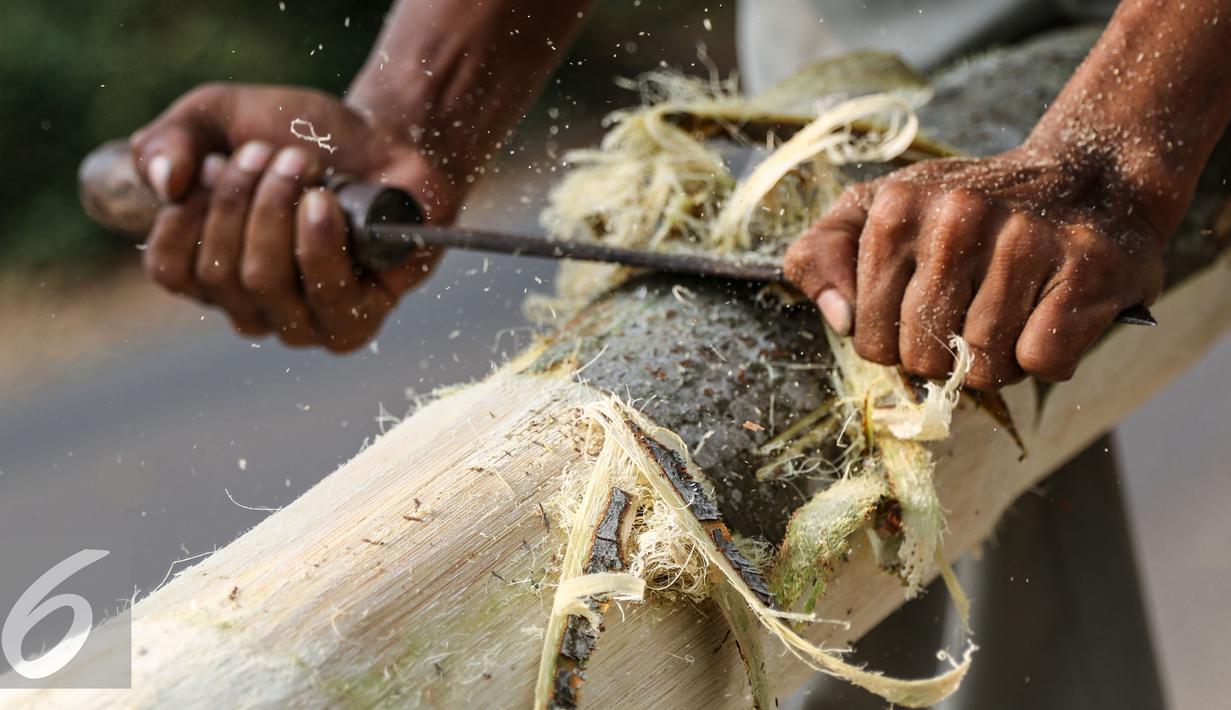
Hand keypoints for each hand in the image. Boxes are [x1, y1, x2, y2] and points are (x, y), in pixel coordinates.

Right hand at [131, 83, 457, 350]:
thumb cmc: (301, 135)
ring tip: (303, 163)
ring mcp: (305, 323)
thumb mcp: (220, 116)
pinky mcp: (356, 320)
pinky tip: (326, 201)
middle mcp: (255, 309)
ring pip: (263, 280)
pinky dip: (320, 237)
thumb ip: (170, 140)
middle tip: (271, 151)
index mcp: (212, 274)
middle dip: (240, 197)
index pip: (171, 270)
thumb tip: (163, 183)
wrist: (386, 137)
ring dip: (277, 208)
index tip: (214, 163)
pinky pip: (325, 292)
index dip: (185, 214)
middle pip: (219, 272)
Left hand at [784, 148, 1164, 389]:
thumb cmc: (963, 212)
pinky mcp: (1086, 267)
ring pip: (984, 366)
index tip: (921, 309)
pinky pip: (1040, 361)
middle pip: (925, 357)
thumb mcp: (873, 213)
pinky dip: (1043, 358)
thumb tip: (840, 318)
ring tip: (1010, 313)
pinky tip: (1048, 313)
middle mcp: (959, 216)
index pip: (869, 338)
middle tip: (970, 314)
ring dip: (996, 361)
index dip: (895, 341)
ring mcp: (1025, 239)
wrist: (1086, 177)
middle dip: (944, 355)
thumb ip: (821, 256)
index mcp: (896, 208)